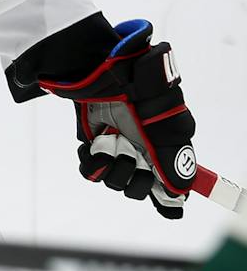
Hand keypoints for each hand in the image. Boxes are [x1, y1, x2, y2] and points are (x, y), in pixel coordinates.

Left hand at [40, 19, 196, 218]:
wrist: (99, 72)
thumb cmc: (137, 86)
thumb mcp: (164, 119)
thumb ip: (174, 154)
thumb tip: (180, 191)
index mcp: (169, 146)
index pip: (172, 183)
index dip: (167, 195)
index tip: (163, 198)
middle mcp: (146, 151)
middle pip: (141, 189)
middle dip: (134, 179)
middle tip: (130, 155)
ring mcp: (119, 149)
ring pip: (114, 182)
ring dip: (111, 167)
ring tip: (110, 142)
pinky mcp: (94, 146)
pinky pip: (91, 170)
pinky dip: (90, 162)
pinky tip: (93, 146)